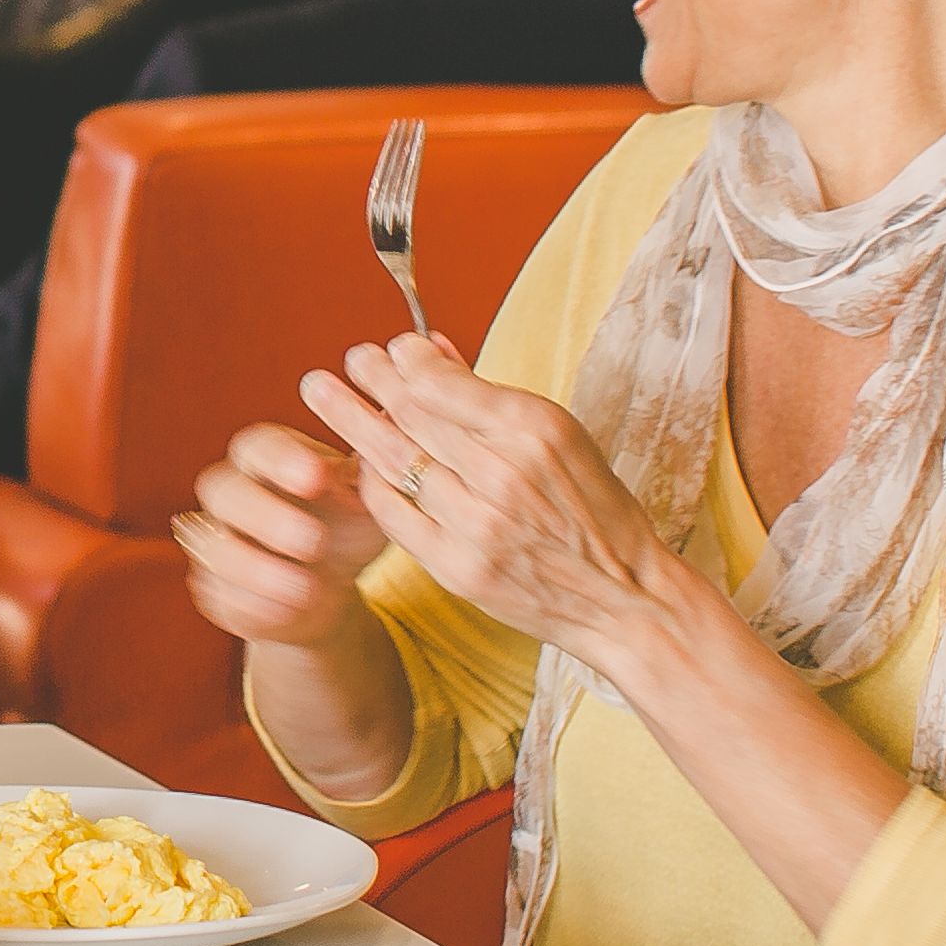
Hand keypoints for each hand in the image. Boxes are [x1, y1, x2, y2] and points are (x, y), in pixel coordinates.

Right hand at [184, 423, 392, 649]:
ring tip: (308, 589)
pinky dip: (252, 605)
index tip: (317, 477)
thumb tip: (391, 427)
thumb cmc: (350, 527)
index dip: (282, 460)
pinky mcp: (212, 585)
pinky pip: (216, 593)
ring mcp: (215, 539)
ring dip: (258, 569)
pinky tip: (289, 611)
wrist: (329, 587)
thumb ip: (374, 471)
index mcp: (267, 457)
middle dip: (265, 516)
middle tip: (314, 542)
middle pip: (222, 490)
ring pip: (212, 547)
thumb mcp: (371, 500)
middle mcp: (232, 492)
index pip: (259, 445)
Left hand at [303, 333, 679, 661]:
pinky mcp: (457, 567)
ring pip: (396, 462)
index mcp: (535, 431)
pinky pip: (394, 515)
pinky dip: (372, 483)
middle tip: (350, 360)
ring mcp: (476, 524)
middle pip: (414, 417)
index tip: (392, 349)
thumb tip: (431, 355)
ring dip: (353, 422)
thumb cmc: (595, 510)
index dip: (408, 363)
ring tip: (323, 392)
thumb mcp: (562, 436)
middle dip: (372, 381)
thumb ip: (492, 399)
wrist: (622, 596)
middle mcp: (502, 474)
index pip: (446, 385)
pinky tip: (358, 460)